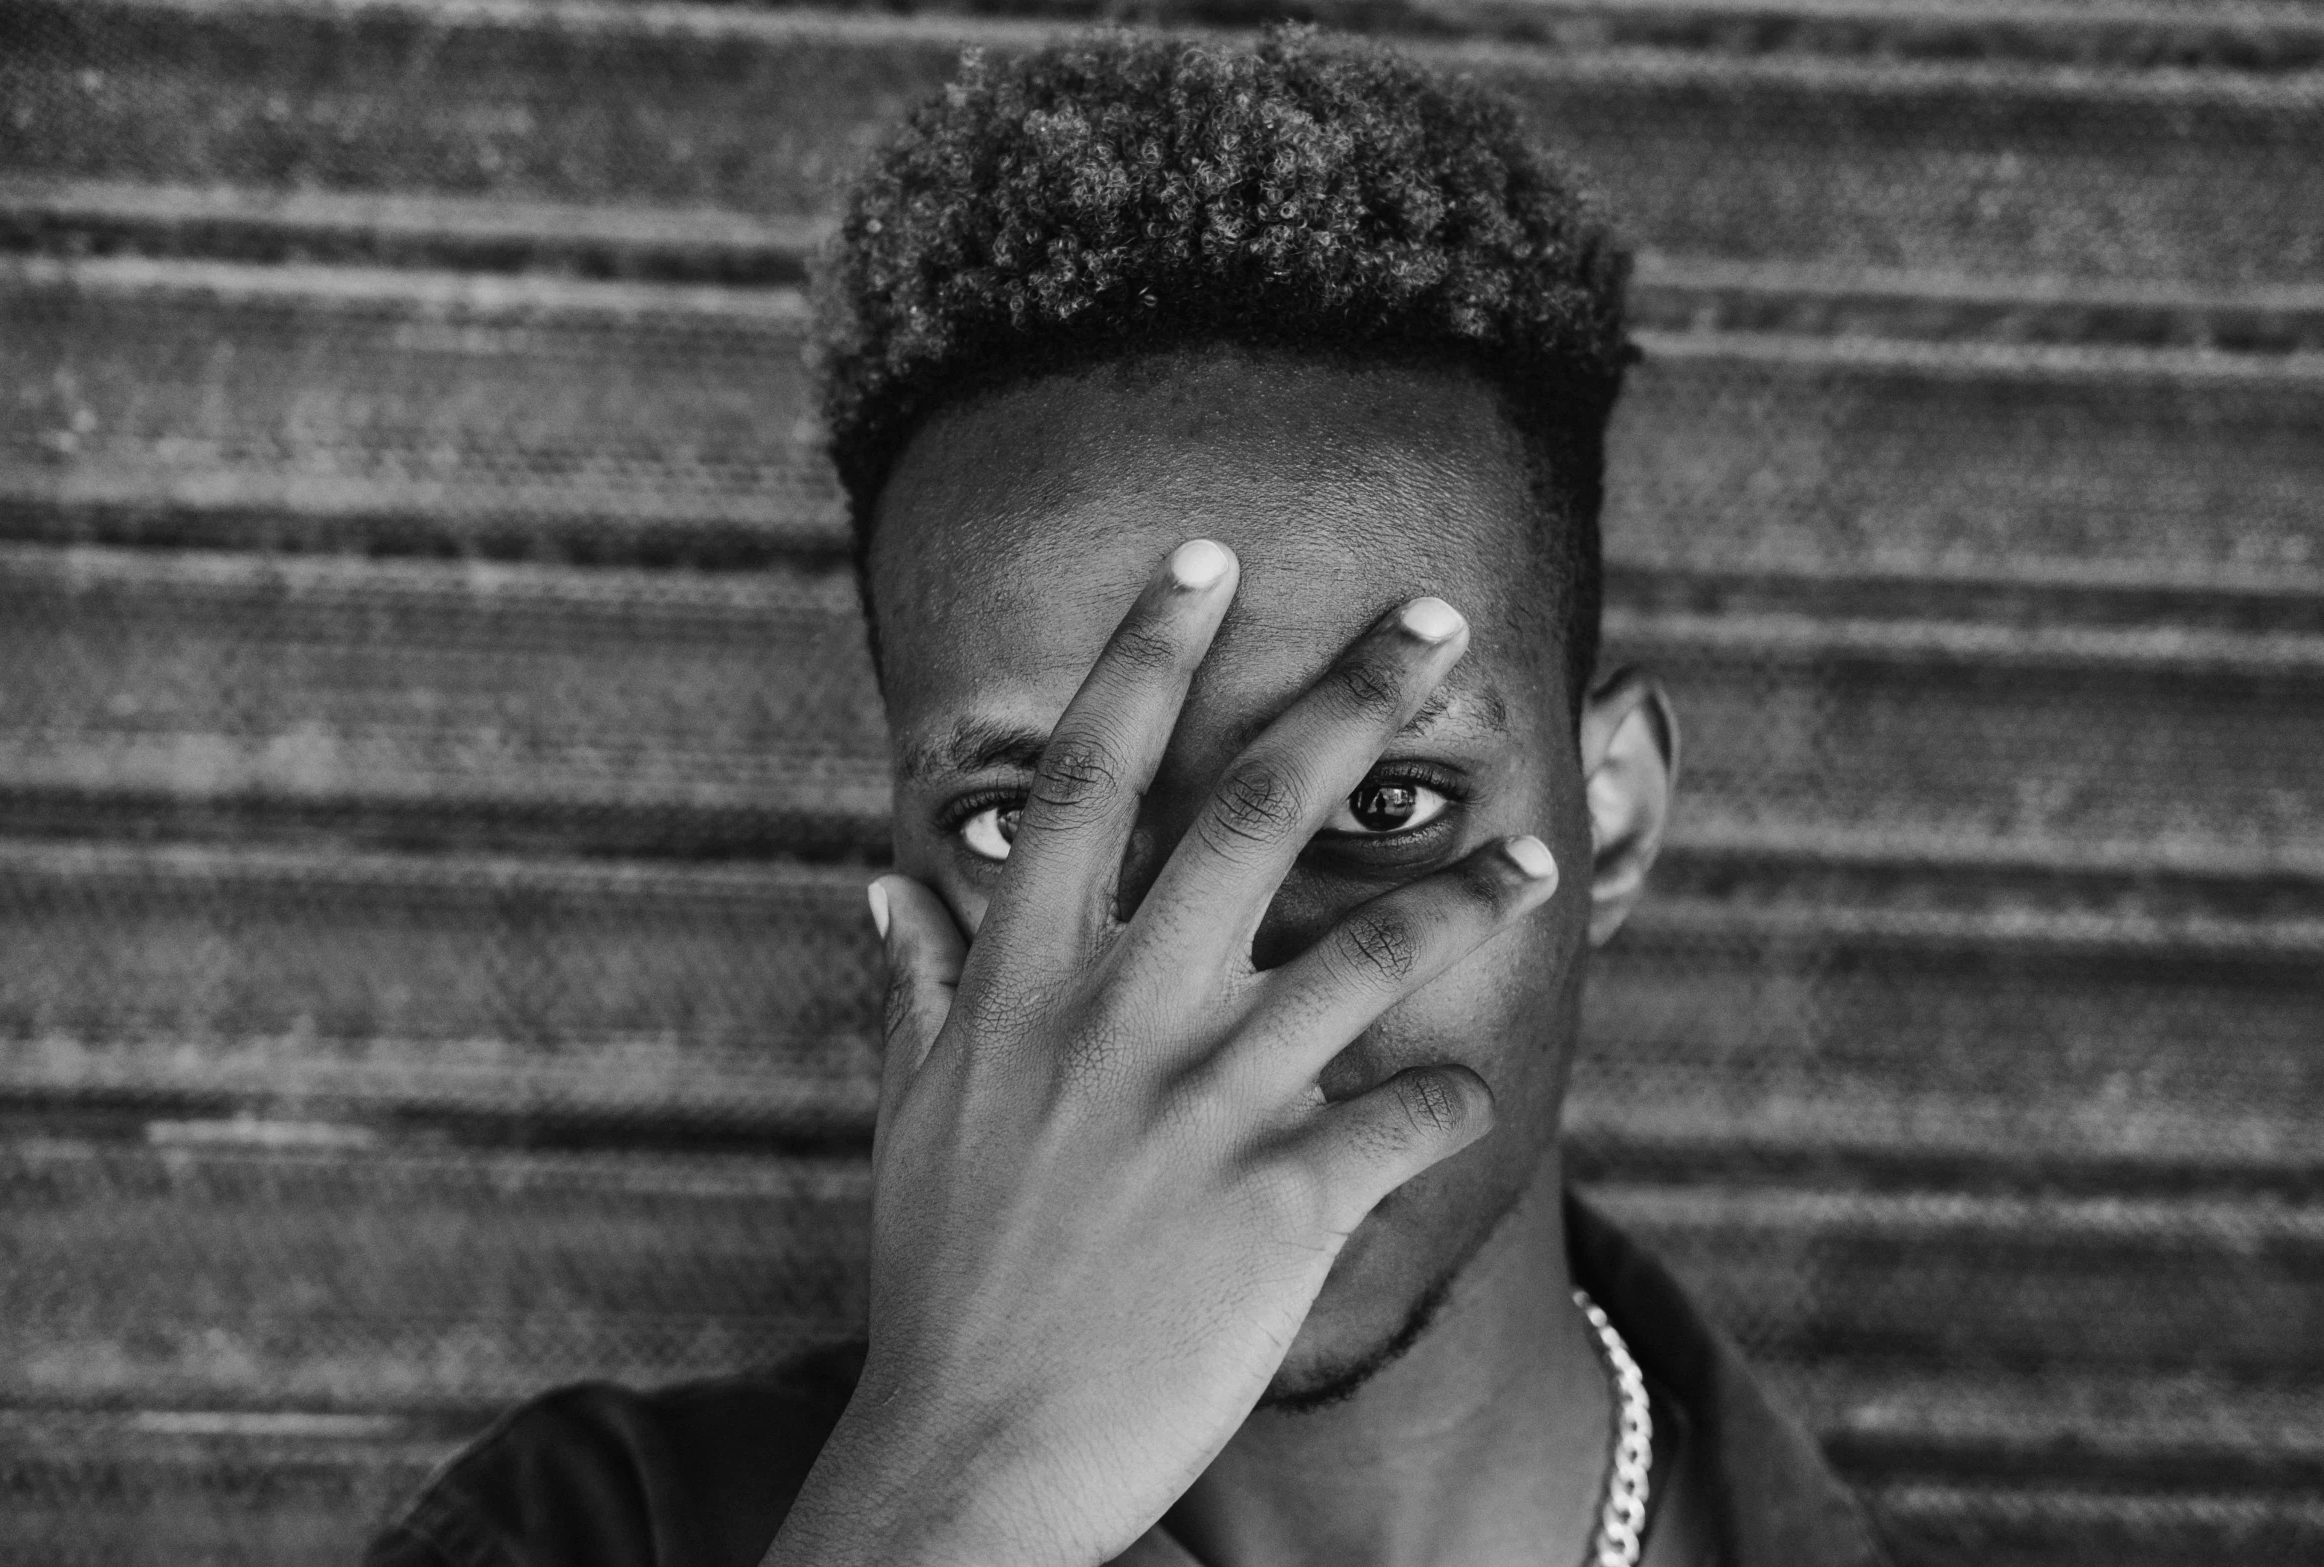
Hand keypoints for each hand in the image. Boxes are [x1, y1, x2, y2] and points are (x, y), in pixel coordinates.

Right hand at [765, 540, 1560, 1566]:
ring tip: (1534, 855)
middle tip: (1429, 616)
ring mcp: (1204, 1105)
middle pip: (1248, 810)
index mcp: (1023, 982)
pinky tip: (1476, 1097)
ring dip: (1464, 895)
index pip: (1088, 776)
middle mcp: (1118, 1016)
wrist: (974, 1457)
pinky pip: (1405, 1120)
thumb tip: (886, 890)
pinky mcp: (1281, 1203)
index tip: (1204, 561)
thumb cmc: (946, 1281)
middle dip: (1349, 696)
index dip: (1147, 653)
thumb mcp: (910, 1122)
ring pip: (1367, 953)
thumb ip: (920, 991)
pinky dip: (1452, 1101)